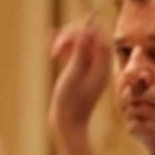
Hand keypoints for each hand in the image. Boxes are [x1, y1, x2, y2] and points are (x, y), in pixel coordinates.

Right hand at [47, 19, 111, 144]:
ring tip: (52, 52)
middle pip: (89, 36)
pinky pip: (71, 52)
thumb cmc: (71, 103)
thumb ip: (81, 53)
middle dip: (72, 36)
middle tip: (57, 46)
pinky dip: (61, 46)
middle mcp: (98, 63)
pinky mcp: (76, 70)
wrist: (68, 125)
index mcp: (103, 65)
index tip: (69, 36)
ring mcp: (87, 67)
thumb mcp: (75, 76)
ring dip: (64, 41)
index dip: (86, 29)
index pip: (102, 35)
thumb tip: (86, 30)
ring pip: (79, 42)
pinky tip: (51, 41)